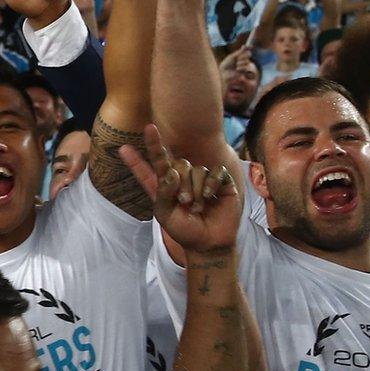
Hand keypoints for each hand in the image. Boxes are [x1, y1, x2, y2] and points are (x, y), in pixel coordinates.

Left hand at [120, 125, 239, 255]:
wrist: (208, 243)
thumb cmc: (183, 230)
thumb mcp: (165, 214)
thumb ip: (163, 192)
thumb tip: (172, 172)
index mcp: (164, 183)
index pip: (156, 161)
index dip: (153, 145)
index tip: (148, 127)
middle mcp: (183, 177)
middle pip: (180, 164)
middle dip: (181, 184)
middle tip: (184, 202)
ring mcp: (202, 178)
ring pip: (197, 169)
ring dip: (196, 190)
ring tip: (197, 207)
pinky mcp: (221, 181)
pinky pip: (216, 172)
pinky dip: (211, 184)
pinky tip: (209, 196)